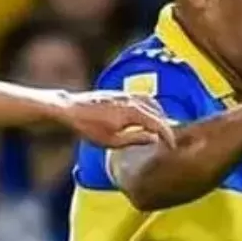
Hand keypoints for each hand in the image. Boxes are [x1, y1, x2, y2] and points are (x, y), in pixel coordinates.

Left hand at [61, 91, 175, 149]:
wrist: (70, 110)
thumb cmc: (89, 127)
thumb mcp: (113, 141)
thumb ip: (136, 139)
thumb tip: (154, 138)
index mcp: (134, 112)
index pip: (159, 124)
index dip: (168, 136)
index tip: (171, 146)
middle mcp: (132, 100)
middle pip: (158, 112)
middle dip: (165, 126)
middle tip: (168, 140)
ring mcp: (126, 94)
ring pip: (151, 103)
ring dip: (158, 115)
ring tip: (159, 129)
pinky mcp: (119, 93)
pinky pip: (142, 99)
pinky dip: (149, 108)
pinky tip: (144, 117)